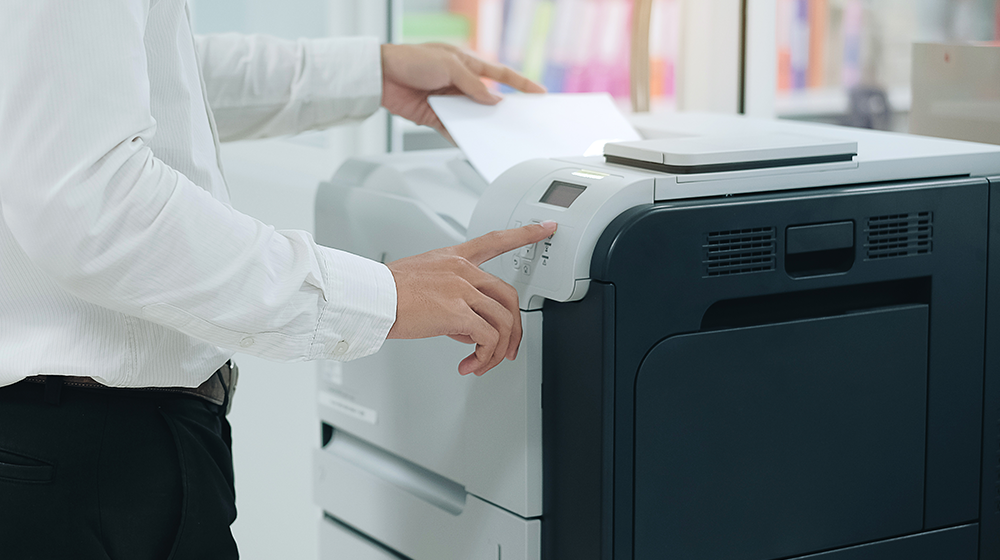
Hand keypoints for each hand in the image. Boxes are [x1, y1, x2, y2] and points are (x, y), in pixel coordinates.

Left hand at [380, 43, 545, 141]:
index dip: (521, 84)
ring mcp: (449, 100)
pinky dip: (462, 137)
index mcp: (467, 64)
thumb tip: (493, 101)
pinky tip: (471, 144)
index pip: (500, 75)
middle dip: (504, 111)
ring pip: (473, 117)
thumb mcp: (449, 66)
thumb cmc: (411, 60)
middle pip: (489, 99)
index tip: (539, 93)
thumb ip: (472, 85)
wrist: (381, 75)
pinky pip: (453, 129)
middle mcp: (460, 83)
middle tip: (520, 122)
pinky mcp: (435, 116)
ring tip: (497, 136)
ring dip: (482, 126)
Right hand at [386, 221, 556, 375]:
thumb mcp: (423, 282)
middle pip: (510, 296)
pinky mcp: (458, 313)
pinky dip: (484, 358)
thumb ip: (451, 298)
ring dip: (497, 351)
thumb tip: (467, 327)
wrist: (369, 298)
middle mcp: (463, 271)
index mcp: (455, 259)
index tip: (546, 227)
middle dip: (514, 329)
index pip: (496, 240)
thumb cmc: (386, 293)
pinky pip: (488, 339)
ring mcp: (462, 290)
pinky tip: (469, 364)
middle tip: (507, 350)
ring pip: (503, 322)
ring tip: (480, 364)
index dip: (525, 234)